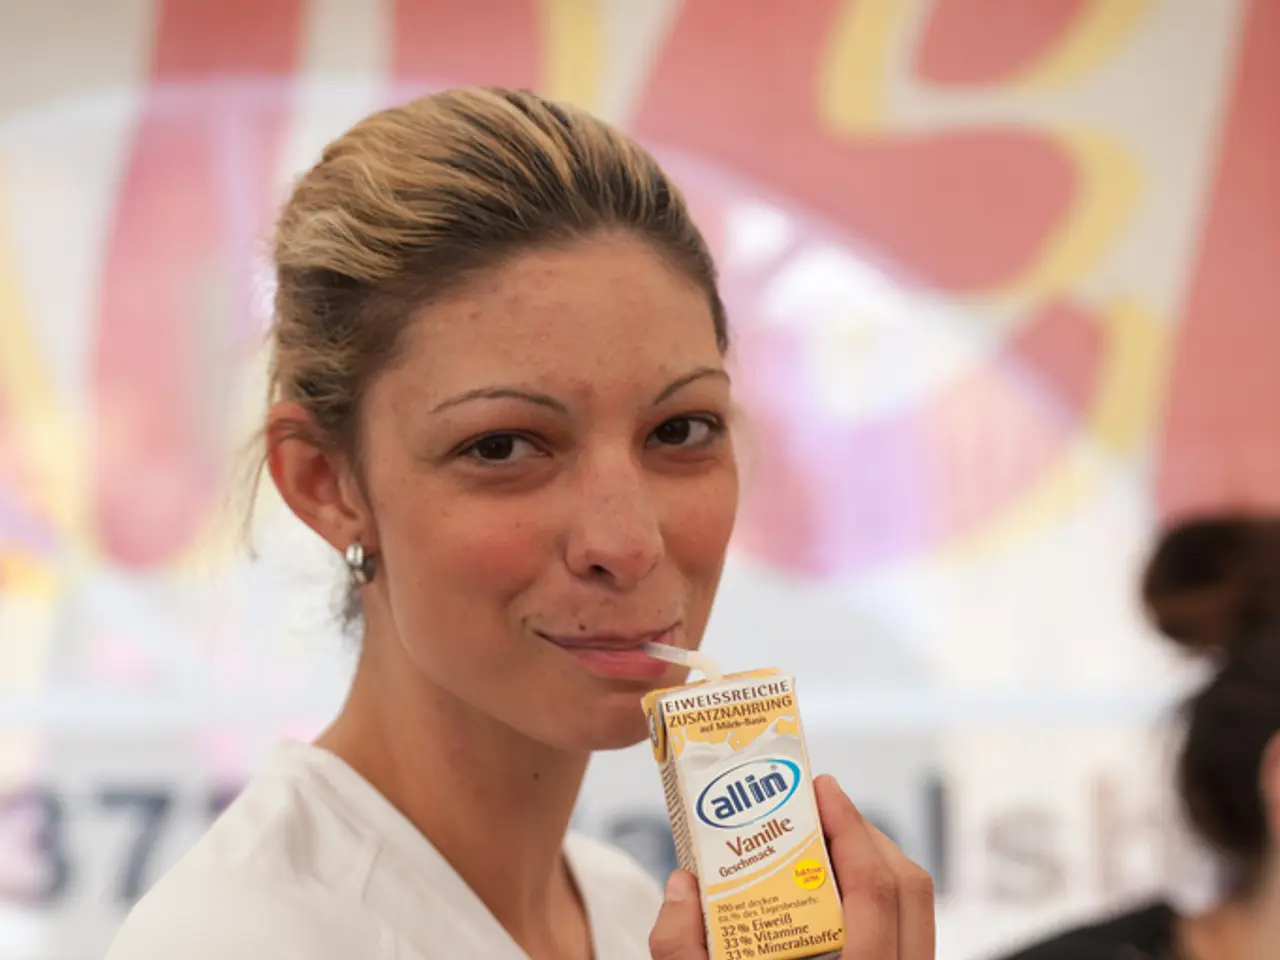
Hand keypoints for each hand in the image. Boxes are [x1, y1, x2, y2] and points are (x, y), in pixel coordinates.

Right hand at [649, 774, 934, 958]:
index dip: (852, 830)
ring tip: (823, 841)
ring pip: (917, 914)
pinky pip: (908, 937)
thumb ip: (680, 953)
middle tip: (816, 805)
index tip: (820, 788)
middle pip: (910, 891)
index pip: (879, 895)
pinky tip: (830, 898)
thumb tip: (682, 885)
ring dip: (873, 864)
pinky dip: (876, 901)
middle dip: (864, 833)